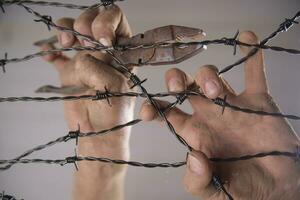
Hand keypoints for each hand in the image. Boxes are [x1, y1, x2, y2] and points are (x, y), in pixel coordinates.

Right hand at [38, 5, 133, 199]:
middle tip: (81, 38)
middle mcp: (105, 53)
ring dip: (66, 30)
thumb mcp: (114, 87)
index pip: (117, 22)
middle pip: (93, 21)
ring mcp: (87, 60)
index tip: (100, 38)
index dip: (107, 22)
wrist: (97, 135)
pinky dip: (51, 50)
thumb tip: (80, 59)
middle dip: (85, 23)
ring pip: (74, 32)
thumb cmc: (113, 115)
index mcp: (123, 53)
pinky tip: (47, 54)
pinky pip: (58, 54)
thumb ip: (98, 68)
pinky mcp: (69, 71)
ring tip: (64, 41)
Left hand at [139, 31, 299, 198]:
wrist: (277, 187)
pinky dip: (250, 54)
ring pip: (211, 76)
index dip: (153, 106)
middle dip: (175, 79)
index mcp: (192, 132)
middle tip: (177, 86)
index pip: (166, 112)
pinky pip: (253, 71)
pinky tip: (245, 38)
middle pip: (184, 86)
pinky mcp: (257, 99)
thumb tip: (194, 156)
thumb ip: (196, 180)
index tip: (148, 109)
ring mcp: (231, 104)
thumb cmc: (241, 188)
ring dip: (209, 76)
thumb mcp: (211, 190)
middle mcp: (208, 114)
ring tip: (217, 93)